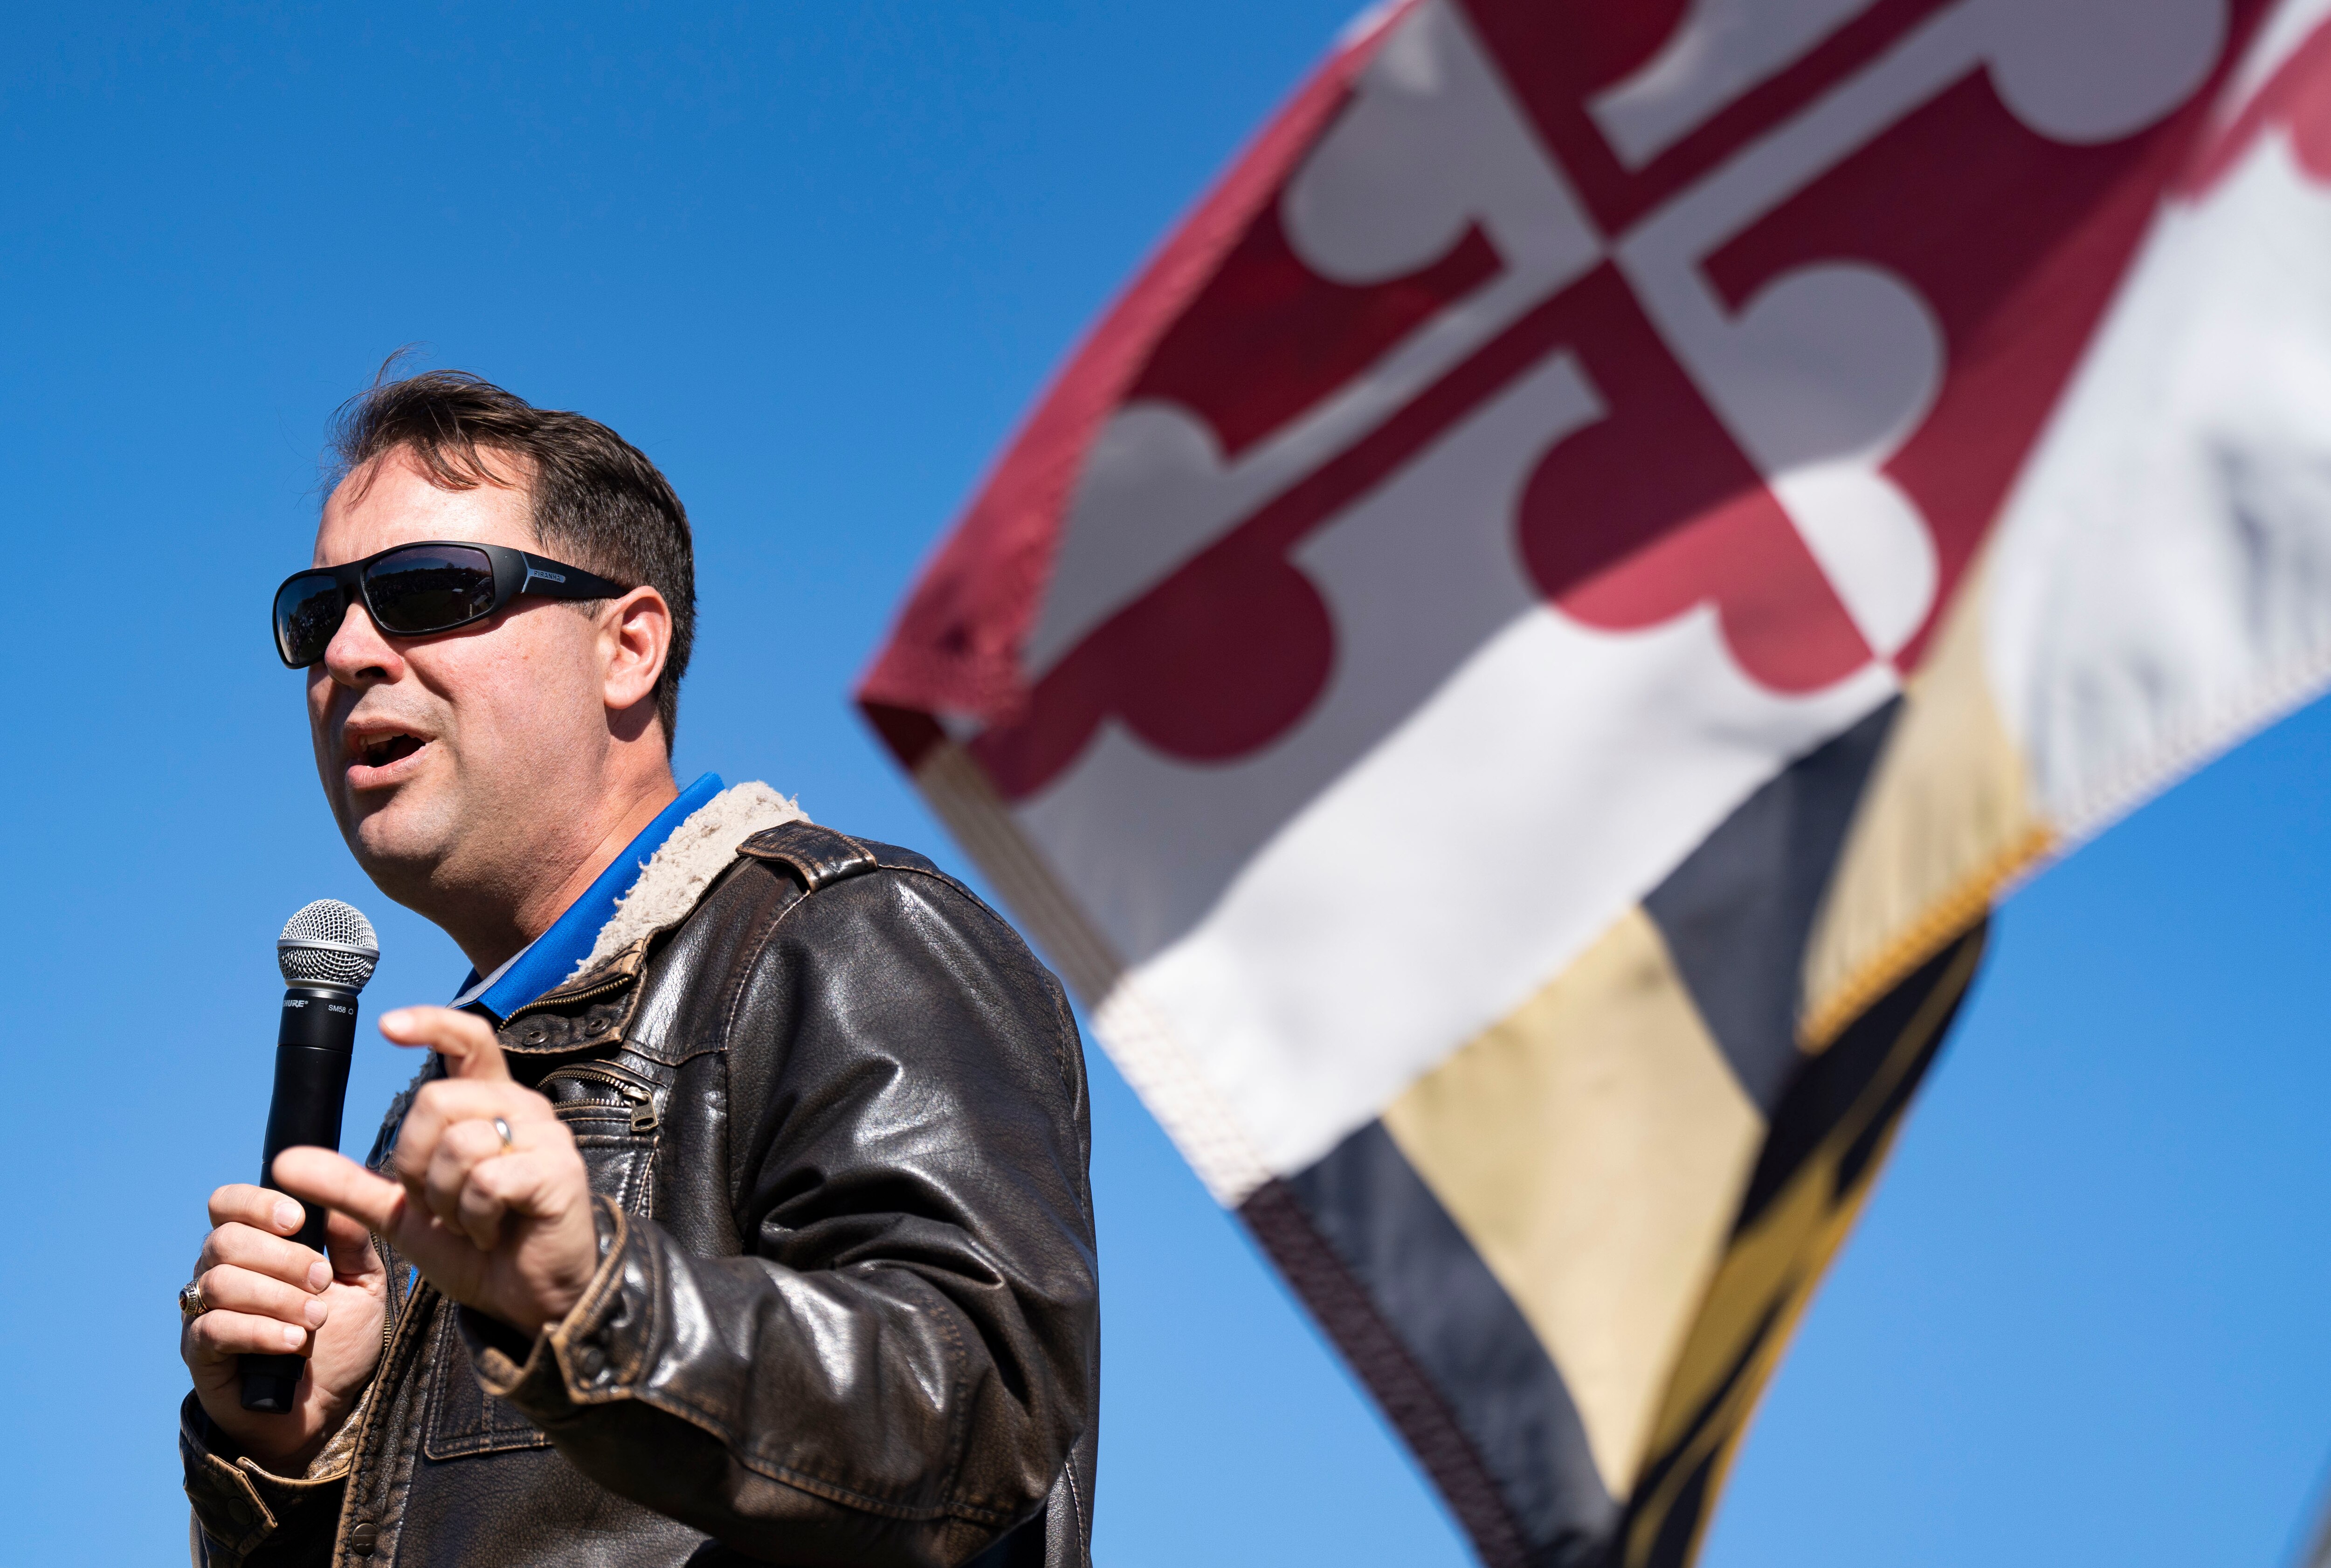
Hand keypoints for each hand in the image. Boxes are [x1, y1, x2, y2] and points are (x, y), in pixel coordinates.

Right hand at [181, 1186, 385, 1471]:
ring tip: (316, 1319)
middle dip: (282, 1257)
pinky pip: (213, 1329)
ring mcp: (203, 1312)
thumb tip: (339, 1202)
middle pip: (225, 1240)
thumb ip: (353, 1241)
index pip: (228, 1204)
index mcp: (253, 1244)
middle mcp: (218, 1271)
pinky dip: (258, 1331)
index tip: (299, 1220)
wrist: (328, 1406)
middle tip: (323, 1281)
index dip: (257, 1203)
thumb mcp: (363, 1284)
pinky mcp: (199, 1353)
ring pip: (219, 1282)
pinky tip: (294, 1341)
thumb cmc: (341, 1338)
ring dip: (276, 1296)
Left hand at [273, 1006, 598, 1340]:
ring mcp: (545, 1137)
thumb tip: (282, 1161)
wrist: (527, 1298)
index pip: (468, 1039)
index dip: (430, 1024)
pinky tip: (492, 1233)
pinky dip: (475, 1219)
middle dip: (415, 1165)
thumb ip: (348, 1184)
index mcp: (487, 1104)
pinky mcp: (557, 1172)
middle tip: (439, 1204)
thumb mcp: (402, 1214)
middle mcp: (521, 1108)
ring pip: (458, 1145)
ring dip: (446, 1200)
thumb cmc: (475, 1248)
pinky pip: (487, 1182)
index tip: (386, 1027)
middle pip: (435, 1101)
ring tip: (472, 1224)